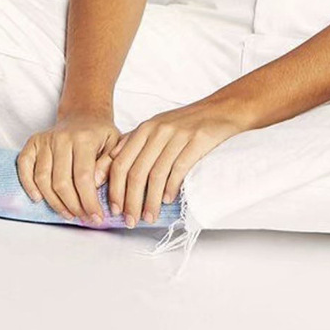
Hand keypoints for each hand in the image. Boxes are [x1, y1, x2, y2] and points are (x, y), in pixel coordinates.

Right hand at [16, 109, 120, 225]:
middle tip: (83, 218)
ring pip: (43, 178)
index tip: (96, 218)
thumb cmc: (100, 134)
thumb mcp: (115, 144)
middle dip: (73, 206)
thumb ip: (109, 163)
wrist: (84, 115)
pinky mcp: (33, 142)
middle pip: (61, 181)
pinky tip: (37, 198)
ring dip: (54, 202)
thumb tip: (96, 184)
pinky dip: (27, 184)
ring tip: (68, 214)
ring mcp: (46, 139)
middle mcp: (62, 137)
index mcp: (84, 138)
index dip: (89, 201)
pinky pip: (24, 165)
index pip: (83, 177)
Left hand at [107, 99, 245, 227]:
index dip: (114, 188)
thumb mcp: (156, 125)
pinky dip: (171, 188)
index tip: (114, 208)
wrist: (219, 109)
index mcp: (145, 129)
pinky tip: (168, 201)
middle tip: (130, 220)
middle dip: (130, 201)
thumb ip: (133, 140)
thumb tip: (111, 159)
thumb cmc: (186, 122)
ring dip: (150, 201)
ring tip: (149, 217)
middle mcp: (158, 131)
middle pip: (136, 172)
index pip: (120, 162)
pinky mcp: (196, 141)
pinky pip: (178, 169)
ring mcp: (177, 135)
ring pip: (156, 174)